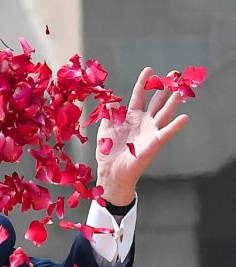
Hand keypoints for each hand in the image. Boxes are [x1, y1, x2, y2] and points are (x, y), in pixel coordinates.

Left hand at [95, 67, 188, 204]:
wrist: (110, 172)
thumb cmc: (108, 152)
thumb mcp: (105, 128)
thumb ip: (109, 113)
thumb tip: (110, 100)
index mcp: (132, 117)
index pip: (140, 96)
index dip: (144, 83)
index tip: (149, 70)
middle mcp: (144, 122)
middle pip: (157, 101)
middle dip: (165, 88)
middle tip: (175, 73)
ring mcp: (150, 132)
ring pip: (164, 113)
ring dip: (173, 102)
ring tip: (182, 90)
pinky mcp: (153, 144)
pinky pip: (165, 134)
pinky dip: (175, 127)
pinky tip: (185, 118)